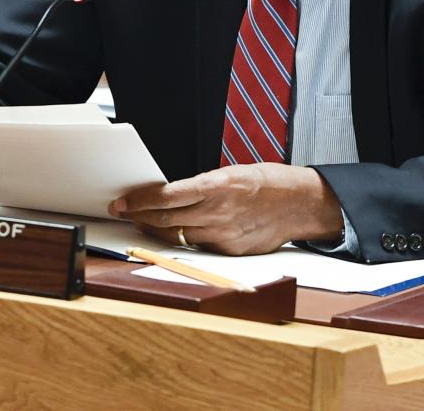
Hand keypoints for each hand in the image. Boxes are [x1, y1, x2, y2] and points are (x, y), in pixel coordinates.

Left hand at [109, 163, 342, 255]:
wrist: (300, 204)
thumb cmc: (269, 182)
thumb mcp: (233, 173)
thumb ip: (203, 187)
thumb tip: (173, 195)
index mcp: (218, 186)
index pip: (167, 196)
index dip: (140, 201)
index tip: (122, 201)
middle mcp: (218, 212)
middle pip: (166, 219)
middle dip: (139, 216)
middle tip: (123, 211)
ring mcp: (223, 235)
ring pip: (178, 235)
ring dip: (158, 229)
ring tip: (144, 221)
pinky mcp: (229, 250)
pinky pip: (199, 245)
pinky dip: (186, 237)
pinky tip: (179, 230)